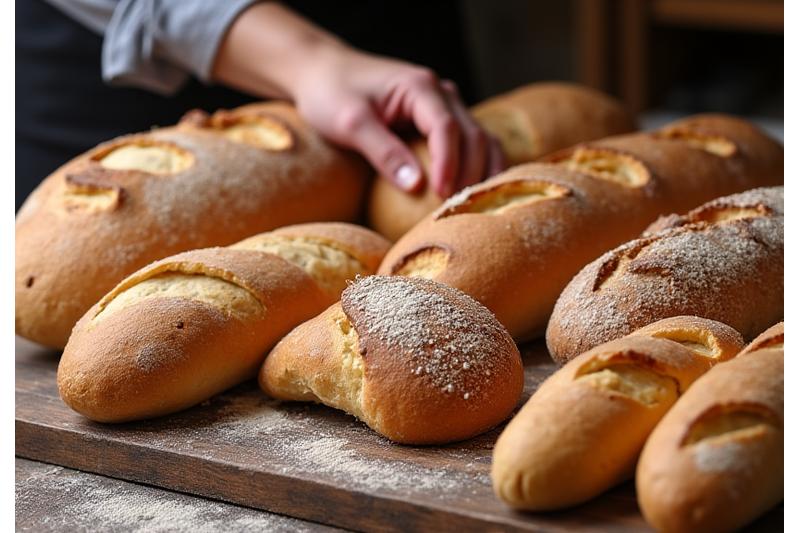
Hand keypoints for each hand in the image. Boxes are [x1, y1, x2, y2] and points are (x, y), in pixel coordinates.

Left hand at [212, 3, 503, 196]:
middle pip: (473, 135)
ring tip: (475, 206)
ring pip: (480, 140)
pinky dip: (478, 168)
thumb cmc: (331, 94)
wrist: (323, 73)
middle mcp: (441, 93)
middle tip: (461, 210)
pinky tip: (475, 195)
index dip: (449, 163)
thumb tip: (416, 187)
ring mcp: (444, 106)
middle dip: (472, 173)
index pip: (447, 127)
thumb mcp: (350, 123)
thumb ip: (383, 152)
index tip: (443, 194)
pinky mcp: (440, 121)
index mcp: (420, 87)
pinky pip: (470, 145)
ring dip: (484, 172)